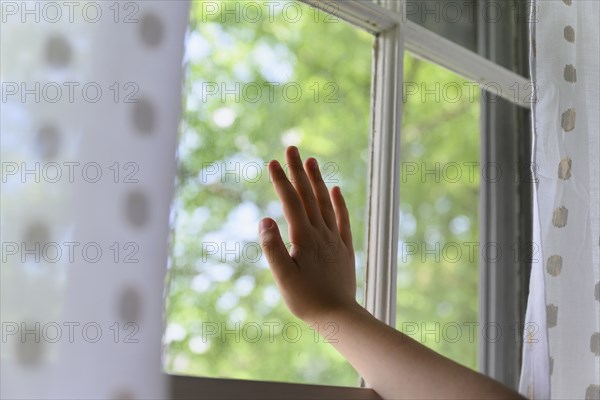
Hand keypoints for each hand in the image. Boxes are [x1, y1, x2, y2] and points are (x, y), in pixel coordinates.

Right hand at [258, 146, 358, 323]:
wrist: (338, 317)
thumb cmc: (306, 300)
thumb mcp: (283, 277)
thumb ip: (273, 248)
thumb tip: (265, 219)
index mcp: (304, 239)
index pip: (291, 202)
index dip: (281, 181)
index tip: (272, 161)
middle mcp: (321, 233)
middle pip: (309, 196)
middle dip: (298, 171)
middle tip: (291, 148)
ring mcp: (335, 239)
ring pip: (326, 203)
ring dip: (317, 180)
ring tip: (311, 160)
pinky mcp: (344, 248)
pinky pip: (342, 219)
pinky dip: (338, 202)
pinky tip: (335, 189)